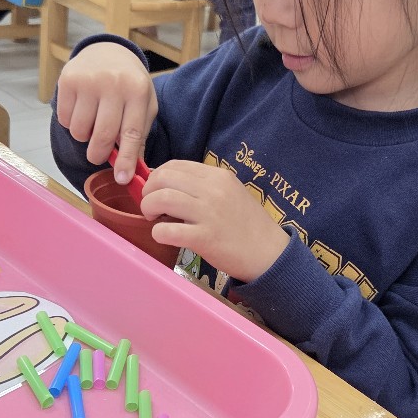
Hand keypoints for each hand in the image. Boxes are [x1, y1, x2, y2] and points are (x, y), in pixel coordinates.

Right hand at [56, 42, 156, 180]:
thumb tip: (131, 171)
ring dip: (84, 137)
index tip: (122, 179)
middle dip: (99, 155)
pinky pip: (65, 119)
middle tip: (97, 157)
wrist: (107, 52)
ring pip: (80, 130)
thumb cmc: (129, 86)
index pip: (131, 133)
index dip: (126, 160)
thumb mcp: (143, 106)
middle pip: (102, 135)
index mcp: (137, 91)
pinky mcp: (68, 80)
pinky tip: (81, 110)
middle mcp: (113, 84)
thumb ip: (138, 136)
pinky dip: (71, 123)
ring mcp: (89, 81)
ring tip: (92, 124)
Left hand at [138, 160, 289, 283]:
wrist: (269, 253)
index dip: (157, 176)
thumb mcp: (231, 193)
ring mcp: (209, 214)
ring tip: (154, 219)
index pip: (175, 165)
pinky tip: (163, 235)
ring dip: (148, 208)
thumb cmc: (248, 225)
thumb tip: (170, 186)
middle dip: (148, 191)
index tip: (156, 190)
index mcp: (218, 176)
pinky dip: (158, 232)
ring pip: (161, 199)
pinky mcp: (205, 238)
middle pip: (163, 178)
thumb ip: (204, 187)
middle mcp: (213, 191)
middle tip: (151, 206)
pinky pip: (168, 230)